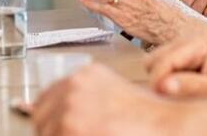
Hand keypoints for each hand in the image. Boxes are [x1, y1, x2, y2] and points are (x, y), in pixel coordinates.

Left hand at [32, 64, 175, 135]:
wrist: (166, 125)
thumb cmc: (148, 116)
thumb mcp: (113, 95)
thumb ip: (84, 101)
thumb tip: (62, 118)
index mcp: (83, 76)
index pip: (44, 100)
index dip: (47, 119)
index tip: (52, 128)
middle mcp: (73, 86)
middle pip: (40, 120)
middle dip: (53, 133)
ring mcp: (70, 107)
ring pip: (46, 134)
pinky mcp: (71, 128)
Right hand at [145, 33, 206, 97]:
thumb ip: (191, 86)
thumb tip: (162, 85)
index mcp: (200, 41)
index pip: (165, 59)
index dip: (158, 80)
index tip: (158, 98)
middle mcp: (190, 38)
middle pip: (154, 59)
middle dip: (159, 79)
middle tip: (172, 96)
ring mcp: (184, 47)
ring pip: (155, 64)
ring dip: (162, 80)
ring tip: (182, 92)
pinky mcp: (182, 57)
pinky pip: (162, 69)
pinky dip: (166, 81)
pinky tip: (183, 88)